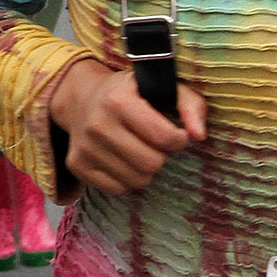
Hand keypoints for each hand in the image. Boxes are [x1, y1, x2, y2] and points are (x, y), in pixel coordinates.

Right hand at [49, 58, 206, 196]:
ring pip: (137, 181)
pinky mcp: (77, 165)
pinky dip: (127, 179)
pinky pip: (118, 190)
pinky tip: (123, 160)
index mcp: (118, 100)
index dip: (179, 140)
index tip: (177, 135)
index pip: (163, 137)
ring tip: (140, 151)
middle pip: (151, 164)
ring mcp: (85, 147)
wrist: (82, 99)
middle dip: (161, 156)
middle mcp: (97, 124)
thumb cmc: (131, 94)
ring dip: (145, 169)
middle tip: (156, 144)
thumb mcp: (162, 87)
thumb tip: (199, 135)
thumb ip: (190, 105)